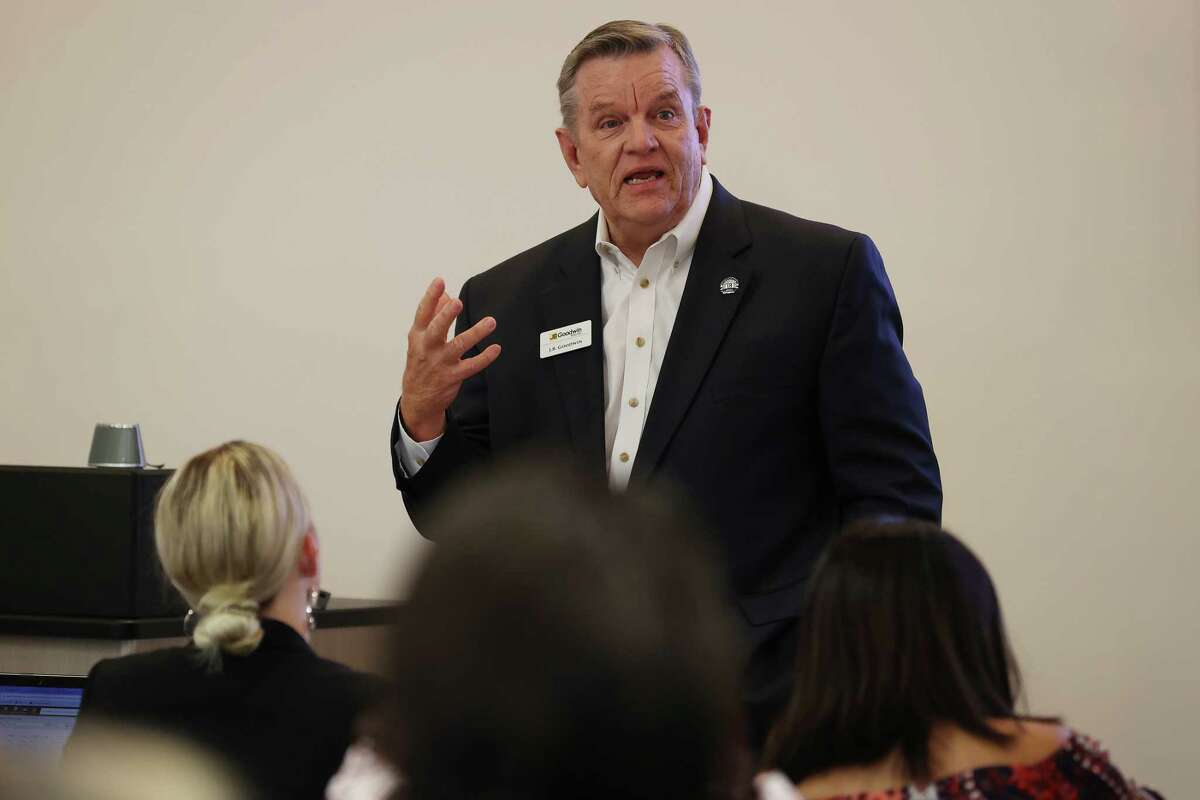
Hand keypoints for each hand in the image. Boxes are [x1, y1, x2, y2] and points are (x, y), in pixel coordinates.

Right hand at [399, 277, 500, 440]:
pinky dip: (485, 357)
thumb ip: (433, 316)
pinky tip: (496, 348)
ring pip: (459, 346)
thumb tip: (445, 294)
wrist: (417, 399)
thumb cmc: (421, 363)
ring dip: (476, 333)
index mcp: (418, 336)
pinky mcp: (453, 376)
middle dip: (446, 315)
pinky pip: (472, 366)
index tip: (440, 281)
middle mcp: (427, 348)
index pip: (423, 313)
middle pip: (436, 330)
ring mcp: (440, 363)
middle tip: (457, 302)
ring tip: (490, 321)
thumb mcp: (420, 340)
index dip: (431, 297)